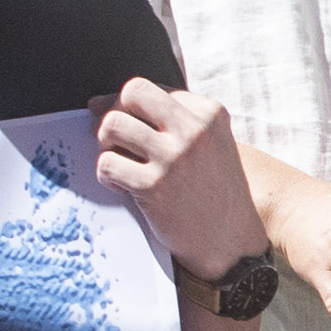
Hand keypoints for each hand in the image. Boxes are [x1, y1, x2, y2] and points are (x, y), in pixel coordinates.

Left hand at [97, 78, 268, 277]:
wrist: (231, 243)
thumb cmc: (214, 192)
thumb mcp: (210, 144)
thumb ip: (168, 119)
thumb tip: (99, 102)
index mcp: (209, 114)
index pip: (151, 88)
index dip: (130, 106)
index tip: (126, 124)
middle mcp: (193, 130)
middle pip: (130, 93)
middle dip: (114, 113)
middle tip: (117, 138)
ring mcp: (173, 157)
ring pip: (111, 125)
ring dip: (106, 144)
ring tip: (120, 162)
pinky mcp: (154, 186)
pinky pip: (106, 164)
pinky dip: (108, 176)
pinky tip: (126, 187)